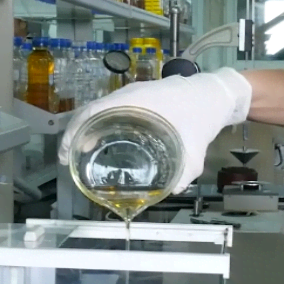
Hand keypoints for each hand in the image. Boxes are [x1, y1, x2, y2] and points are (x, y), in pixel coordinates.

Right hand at [58, 68, 252, 192]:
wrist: (217, 93)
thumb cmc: (202, 114)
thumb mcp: (195, 146)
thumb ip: (186, 170)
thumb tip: (173, 190)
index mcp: (135, 101)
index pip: (92, 112)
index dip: (74, 132)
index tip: (66, 153)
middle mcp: (129, 95)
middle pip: (91, 111)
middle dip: (76, 133)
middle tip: (70, 158)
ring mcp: (135, 94)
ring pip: (101, 109)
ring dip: (88, 128)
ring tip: (82, 152)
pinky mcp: (142, 97)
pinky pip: (114, 108)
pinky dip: (104, 123)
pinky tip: (106, 140)